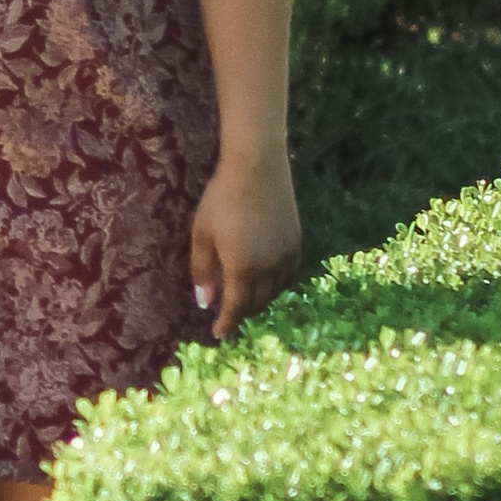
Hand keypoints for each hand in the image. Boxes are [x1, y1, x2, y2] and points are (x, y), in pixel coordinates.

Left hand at [188, 149, 299, 341]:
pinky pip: (289, 276)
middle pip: (257, 303)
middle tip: (229, 315)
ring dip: (259, 299)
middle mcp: (270, 268)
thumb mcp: (202, 235)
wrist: (257, 166)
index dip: (226, 323)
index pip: (236, 308)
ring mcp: (287, 256)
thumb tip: (205, 302)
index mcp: (243, 268)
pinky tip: (266, 280)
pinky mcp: (297, 242)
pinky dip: (276, 285)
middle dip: (242, 312)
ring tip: (245, 298)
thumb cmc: (221, 198)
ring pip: (275, 291)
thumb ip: (203, 271)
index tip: (218, 334)